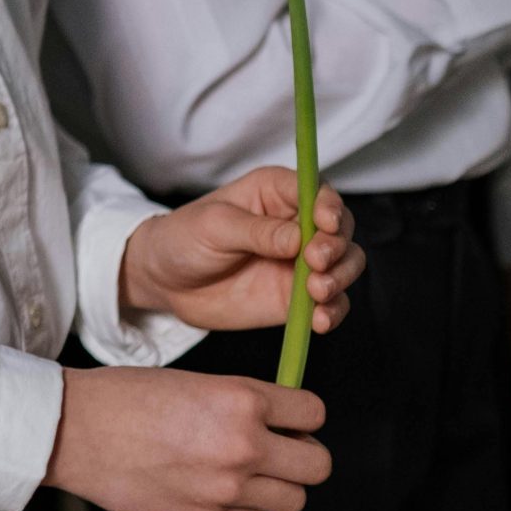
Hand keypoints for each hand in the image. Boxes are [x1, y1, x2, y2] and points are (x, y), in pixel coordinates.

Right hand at [43, 366, 329, 510]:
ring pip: (294, 499)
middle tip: (279, 447)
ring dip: (279, 484)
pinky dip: (246, 503)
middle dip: (303, 454)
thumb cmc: (124, 397)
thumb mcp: (192, 381)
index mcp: (240, 400)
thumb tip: (278, 423)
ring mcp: (227, 487)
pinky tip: (216, 484)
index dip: (301, 415)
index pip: (313, 413)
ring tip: (249, 471)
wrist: (72, 431)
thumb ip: (240, 402)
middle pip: (318, 465)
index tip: (287, 417)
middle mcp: (243, 445)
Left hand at [118, 169, 362, 334]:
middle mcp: (296, 224)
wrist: (165, 281)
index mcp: (275, 193)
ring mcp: (300, 262)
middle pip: (341, 228)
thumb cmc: (183, 238)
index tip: (324, 223)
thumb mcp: (213, 226)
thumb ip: (257, 231)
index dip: (329, 205)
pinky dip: (334, 311)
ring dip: (341, 277)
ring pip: (345, 264)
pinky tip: (320, 319)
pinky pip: (331, 303)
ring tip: (317, 290)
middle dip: (336, 245)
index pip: (318, 191)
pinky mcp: (298, 296)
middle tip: (315, 261)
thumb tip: (299, 238)